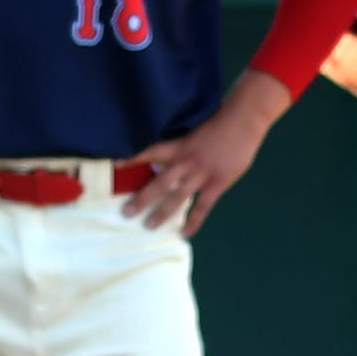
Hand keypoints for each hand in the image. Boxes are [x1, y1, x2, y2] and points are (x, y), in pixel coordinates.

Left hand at [122, 102, 272, 237]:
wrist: (242, 122)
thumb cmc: (218, 123)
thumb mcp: (194, 132)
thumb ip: (182, 147)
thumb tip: (168, 160)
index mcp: (179, 146)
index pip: (150, 152)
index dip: (132, 159)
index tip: (114, 166)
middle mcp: (185, 161)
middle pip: (159, 183)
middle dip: (142, 198)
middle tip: (126, 213)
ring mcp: (200, 174)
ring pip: (177, 197)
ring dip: (162, 213)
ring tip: (148, 226)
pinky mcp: (216, 183)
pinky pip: (202, 206)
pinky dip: (193, 221)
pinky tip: (184, 233)